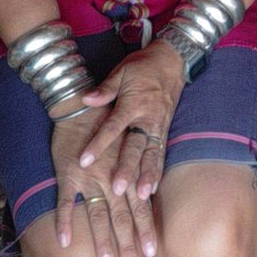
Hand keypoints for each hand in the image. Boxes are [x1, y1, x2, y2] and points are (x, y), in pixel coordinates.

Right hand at [50, 102, 156, 256]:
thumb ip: (133, 174)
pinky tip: (65, 242)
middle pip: (122, 215)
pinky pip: (65, 202)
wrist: (82, 105)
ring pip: (98, 214)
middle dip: (128, 242)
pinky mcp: (68, 174)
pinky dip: (65, 221)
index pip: (140, 207)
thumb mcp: (126, 147)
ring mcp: (89, 178)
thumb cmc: (107, 127)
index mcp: (127, 173)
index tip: (151, 253)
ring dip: (102, 240)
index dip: (145, 229)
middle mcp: (111, 178)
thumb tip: (144, 198)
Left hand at [79, 42, 185, 199]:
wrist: (172, 60)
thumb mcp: (121, 72)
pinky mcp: (165, 130)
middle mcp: (148, 118)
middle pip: (136, 147)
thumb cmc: (143, 66)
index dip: (98, 144)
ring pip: (153, 155)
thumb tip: (85, 99)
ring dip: (148, 176)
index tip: (84, 161)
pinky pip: (161, 153)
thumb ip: (105, 89)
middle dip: (127, 169)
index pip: (113, 127)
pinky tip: (153, 188)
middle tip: (117, 188)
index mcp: (134, 103)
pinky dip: (157, 171)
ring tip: (143, 196)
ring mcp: (160, 125)